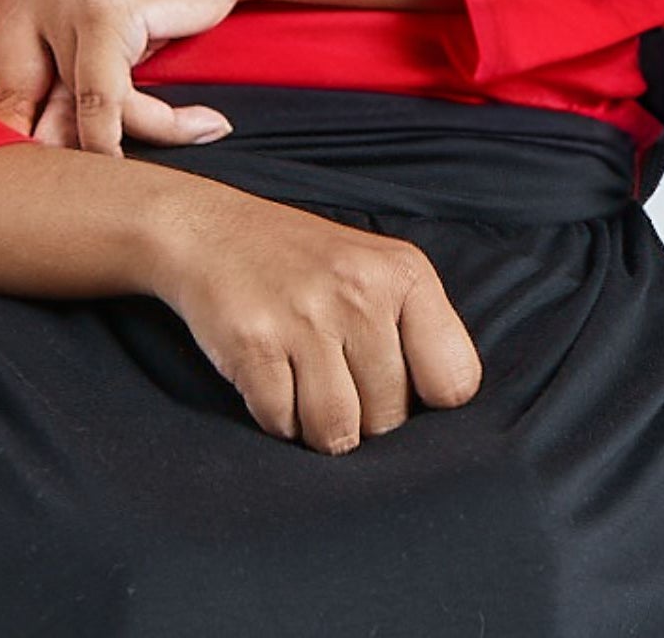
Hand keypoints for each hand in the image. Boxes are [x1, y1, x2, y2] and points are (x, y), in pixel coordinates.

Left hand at [0, 0, 246, 153]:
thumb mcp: (91, 31)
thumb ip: (59, 83)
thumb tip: (39, 161)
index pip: (1, 80)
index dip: (32, 131)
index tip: (62, 167)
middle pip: (21, 97)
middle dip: (62, 142)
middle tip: (108, 166)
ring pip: (74, 107)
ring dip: (124, 134)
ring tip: (181, 132)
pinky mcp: (100, 10)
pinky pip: (111, 102)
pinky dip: (160, 127)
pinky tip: (204, 125)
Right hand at [148, 177, 483, 452]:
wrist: (209, 229)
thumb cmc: (303, 264)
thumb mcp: (375, 272)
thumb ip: (416, 333)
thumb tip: (445, 429)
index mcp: (404, 272)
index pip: (455, 382)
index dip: (425, 401)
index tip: (396, 386)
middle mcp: (360, 290)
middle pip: (391, 419)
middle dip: (363, 415)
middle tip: (332, 372)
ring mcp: (305, 316)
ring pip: (338, 433)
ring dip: (317, 426)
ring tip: (303, 381)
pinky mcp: (254, 341)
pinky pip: (281, 424)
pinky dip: (274, 416)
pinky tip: (268, 375)